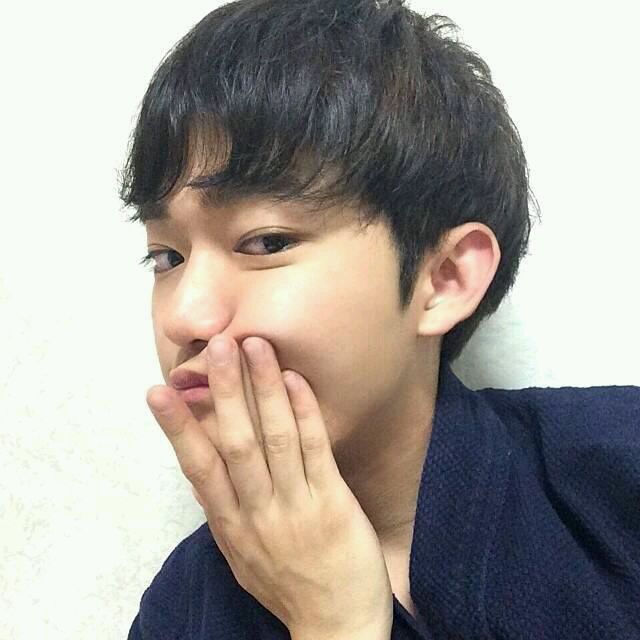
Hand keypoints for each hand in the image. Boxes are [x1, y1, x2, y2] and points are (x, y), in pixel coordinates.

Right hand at [146, 335, 393, 637]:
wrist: (337, 627)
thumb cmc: (286, 584)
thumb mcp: (242, 555)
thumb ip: (224, 511)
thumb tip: (203, 470)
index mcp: (230, 526)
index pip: (198, 469)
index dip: (178, 428)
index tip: (159, 392)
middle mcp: (258, 513)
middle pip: (236, 444)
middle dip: (225, 392)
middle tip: (216, 346)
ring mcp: (296, 508)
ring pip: (275, 440)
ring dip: (264, 390)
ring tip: (255, 347)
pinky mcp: (333, 505)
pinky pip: (316, 452)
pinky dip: (304, 414)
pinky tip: (296, 381)